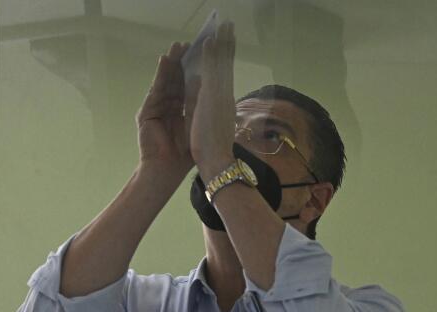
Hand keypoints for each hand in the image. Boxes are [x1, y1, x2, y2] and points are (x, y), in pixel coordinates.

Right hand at [135, 41, 193, 186]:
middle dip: (181, 62)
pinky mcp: (146, 111)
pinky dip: (160, 75)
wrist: (168, 170)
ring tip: (176, 47)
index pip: (187, 84)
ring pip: (165, 81)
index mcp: (182, 110)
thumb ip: (198, 100)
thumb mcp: (196, 120)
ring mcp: (156, 108)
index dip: (192, 69)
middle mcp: (169, 106)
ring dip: (170, 64)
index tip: (200, 52)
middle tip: (186, 43)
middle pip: (175, 79)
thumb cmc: (186, 152)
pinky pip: (155, 89)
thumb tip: (203, 77)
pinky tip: (164, 61)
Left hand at [189, 21, 236, 180]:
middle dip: (228, 45)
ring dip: (222, 43)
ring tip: (223, 24)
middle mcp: (225, 95)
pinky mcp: (213, 97)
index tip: (228, 43)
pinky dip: (211, 56)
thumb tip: (206, 94)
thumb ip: (209, 107)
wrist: (217, 161)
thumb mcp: (210, 124)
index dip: (227, 58)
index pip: (226, 75)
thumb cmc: (214, 150)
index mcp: (224, 102)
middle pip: (227, 64)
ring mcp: (220, 95)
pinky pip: (212, 72)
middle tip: (230, 25)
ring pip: (222, 64)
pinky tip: (209, 41)